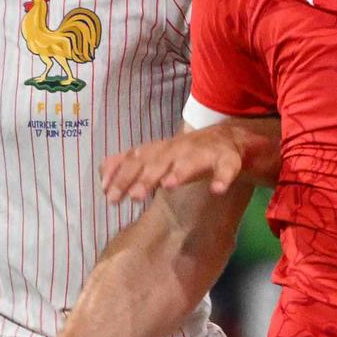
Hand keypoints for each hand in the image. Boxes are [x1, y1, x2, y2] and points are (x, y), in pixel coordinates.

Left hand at [102, 118, 279, 204]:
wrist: (234, 140)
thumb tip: (102, 175)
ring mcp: (204, 151)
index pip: (136, 160)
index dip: (122, 175)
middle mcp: (179, 147)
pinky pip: (227, 167)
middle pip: (160, 159)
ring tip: (168, 185)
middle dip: (146, 177)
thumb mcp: (158, 158)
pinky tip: (217, 190)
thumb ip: (130, 165)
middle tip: (135, 196)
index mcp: (161, 150)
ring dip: (180, 171)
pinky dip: (223, 177)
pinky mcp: (229, 158)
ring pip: (191, 160)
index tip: (108, 194)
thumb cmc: (189, 154)